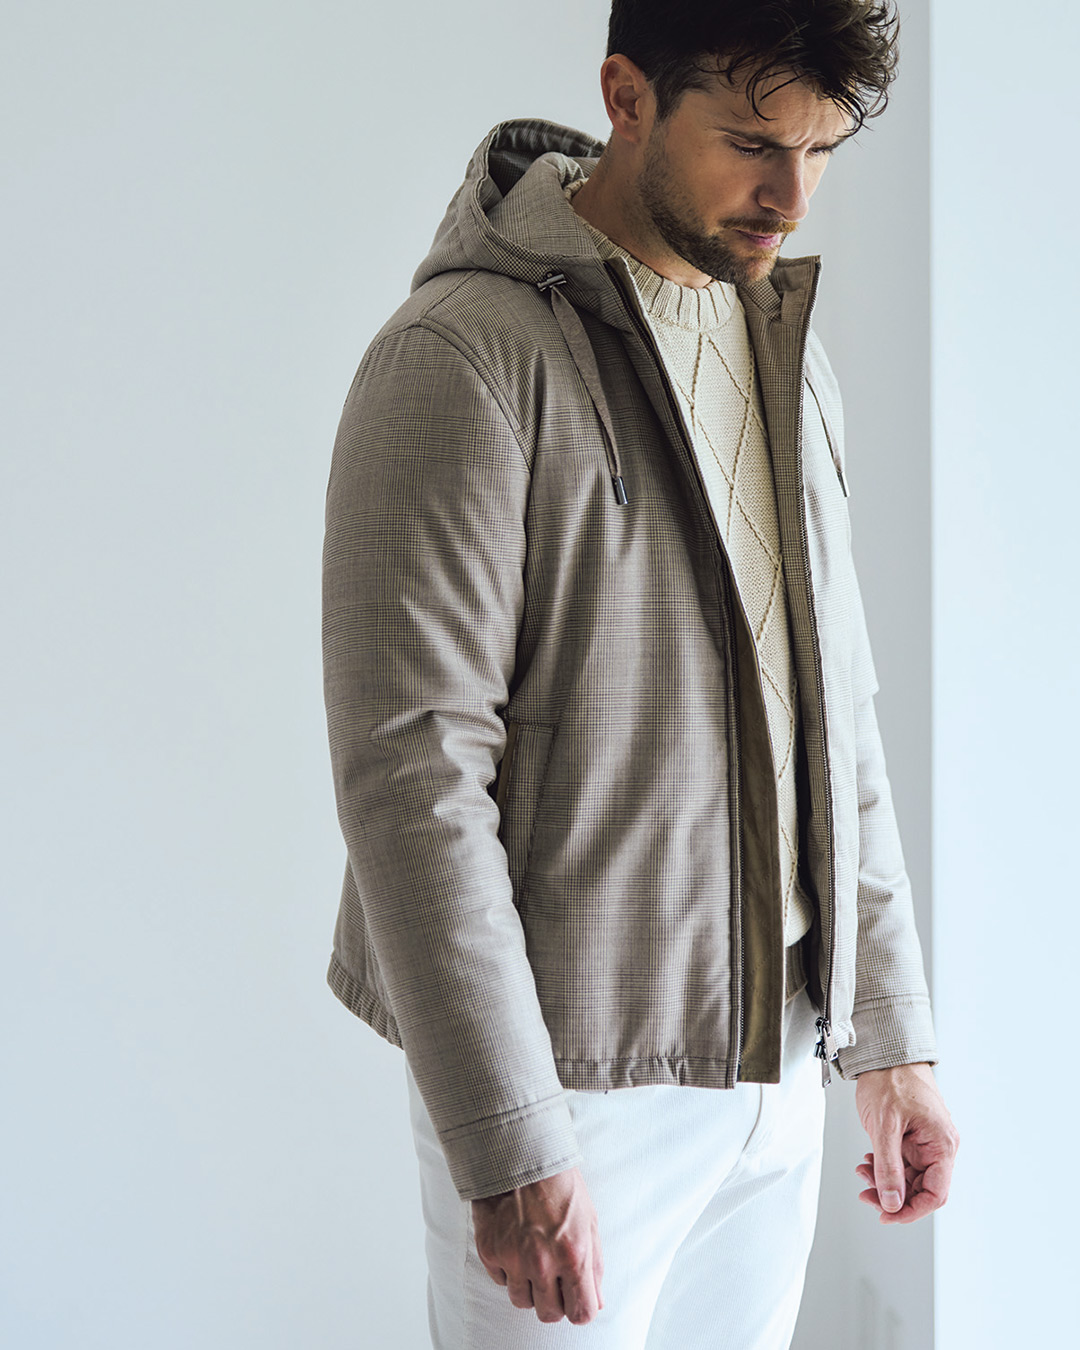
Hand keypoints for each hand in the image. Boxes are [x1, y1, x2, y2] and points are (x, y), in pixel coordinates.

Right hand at [471, 1166, 603, 1324]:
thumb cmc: (559, 1183)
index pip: (581, 1313)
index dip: (581, 1308)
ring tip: (532, 1259)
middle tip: (554, 1278)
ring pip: (521, 1302)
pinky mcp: (489, 1251)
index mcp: (572, 1255)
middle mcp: (541, 1262)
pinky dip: (507, 1270)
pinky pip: (499, 1280)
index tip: (577, 1298)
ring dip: (529, 1288)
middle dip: (555, 1301)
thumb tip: (595, 1299)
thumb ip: (594, 1265)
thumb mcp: (588, 1220)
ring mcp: (512, 1258)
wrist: (520, 1154)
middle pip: (549, 1314)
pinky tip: (515, 1245)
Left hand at [854, 1062, 958, 1224]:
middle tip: (866, 1194)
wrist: (884, 1053)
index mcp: (941, 1144)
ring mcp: (924, 1142)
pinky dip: (883, 1167)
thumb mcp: (885, 1126)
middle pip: (920, 1189)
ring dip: (885, 1181)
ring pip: (908, 1178)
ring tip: (863, 1173)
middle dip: (892, 1195)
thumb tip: (892, 1202)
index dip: (911, 1211)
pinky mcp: (911, 1137)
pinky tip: (868, 1163)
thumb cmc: (890, 1079)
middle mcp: (938, 1145)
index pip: (935, 1194)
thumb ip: (888, 1167)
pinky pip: (901, 1163)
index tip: (887, 1215)